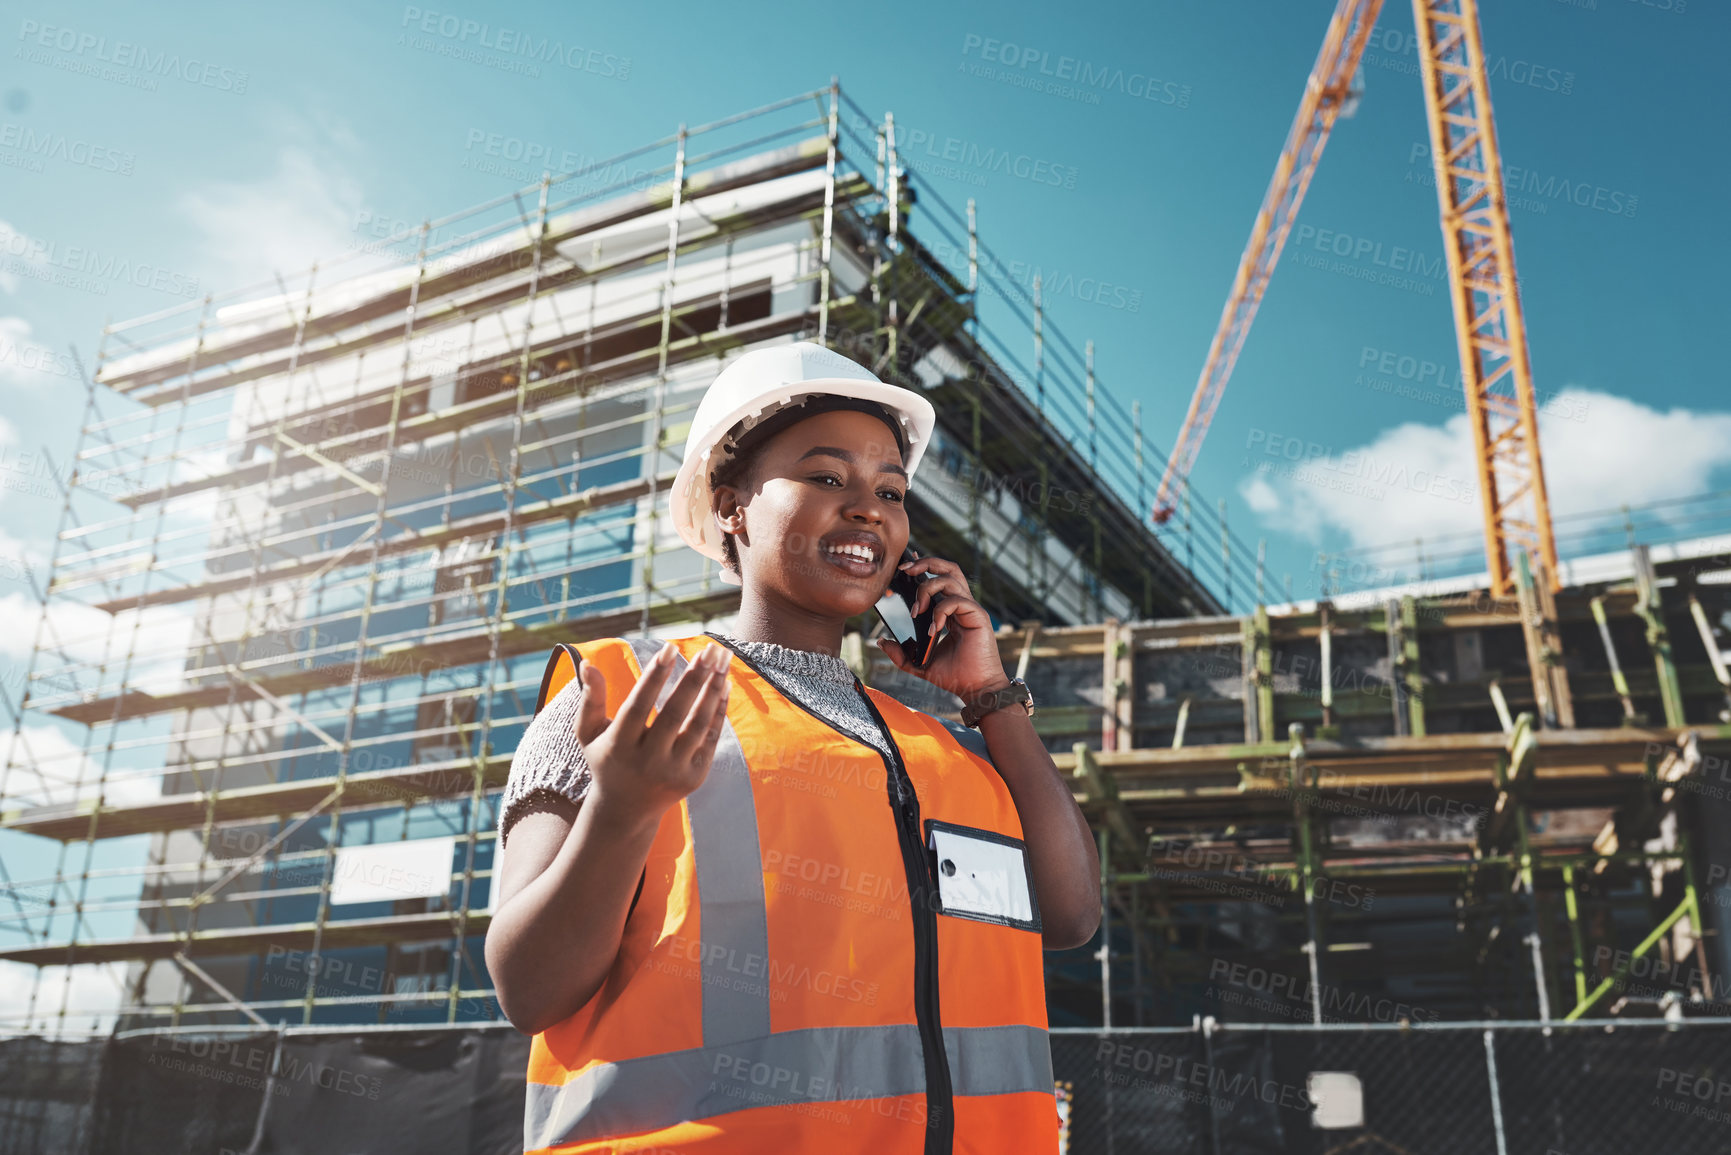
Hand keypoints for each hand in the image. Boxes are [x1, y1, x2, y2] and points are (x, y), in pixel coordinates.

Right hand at [574, 642, 731, 824]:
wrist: (627, 810)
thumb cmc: (606, 760)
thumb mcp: (589, 733)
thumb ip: (590, 699)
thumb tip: (588, 663)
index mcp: (619, 746)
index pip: (639, 705)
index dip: (654, 677)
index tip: (670, 648)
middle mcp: (647, 761)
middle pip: (675, 714)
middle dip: (695, 678)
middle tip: (710, 648)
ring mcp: (674, 771)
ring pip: (698, 724)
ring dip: (713, 690)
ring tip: (723, 659)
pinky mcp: (694, 777)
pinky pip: (710, 738)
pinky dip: (719, 710)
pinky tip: (725, 684)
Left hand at [876, 554, 1010, 702]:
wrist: (975, 689)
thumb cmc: (954, 677)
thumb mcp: (920, 665)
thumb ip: (901, 654)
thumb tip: (881, 642)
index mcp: (950, 611)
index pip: (938, 579)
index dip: (922, 568)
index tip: (903, 567)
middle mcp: (961, 605)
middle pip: (947, 568)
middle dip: (925, 563)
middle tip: (905, 570)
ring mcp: (970, 608)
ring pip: (950, 578)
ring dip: (928, 588)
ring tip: (916, 610)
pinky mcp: (978, 616)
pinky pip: (956, 600)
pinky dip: (940, 611)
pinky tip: (933, 629)